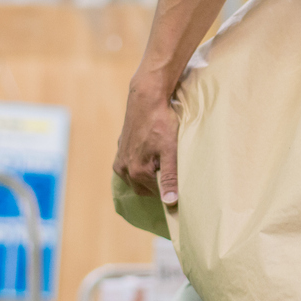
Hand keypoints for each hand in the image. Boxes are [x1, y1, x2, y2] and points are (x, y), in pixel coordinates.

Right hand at [115, 85, 180, 205]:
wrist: (146, 98)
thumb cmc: (161, 123)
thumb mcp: (170, 151)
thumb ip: (170, 177)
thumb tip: (170, 202)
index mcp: (137, 172)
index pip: (156, 194)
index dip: (169, 190)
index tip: (180, 184)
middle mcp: (124, 168)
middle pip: (144, 188)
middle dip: (157, 184)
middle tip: (171, 171)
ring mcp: (120, 158)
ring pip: (134, 178)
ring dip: (147, 176)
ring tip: (161, 162)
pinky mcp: (120, 148)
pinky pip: (129, 166)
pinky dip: (139, 165)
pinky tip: (150, 154)